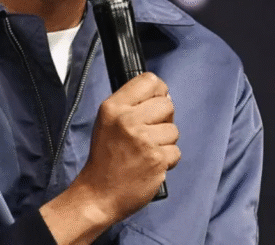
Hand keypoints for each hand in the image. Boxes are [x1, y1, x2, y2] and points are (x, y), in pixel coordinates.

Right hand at [77, 71, 179, 220]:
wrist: (98, 194)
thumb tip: (165, 95)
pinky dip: (167, 160)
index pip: (149, 81)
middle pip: (166, 104)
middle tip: (148, 133)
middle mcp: (127, 120)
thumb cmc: (105, 158)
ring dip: (165, 142)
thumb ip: (132, 105)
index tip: (155, 103)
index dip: (158, 91)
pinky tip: (151, 164)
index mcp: (113, 107)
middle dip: (163, 119)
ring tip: (146, 152)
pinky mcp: (157, 160)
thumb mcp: (108, 122)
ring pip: (173, 130)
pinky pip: (176, 151)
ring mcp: (143, 140)